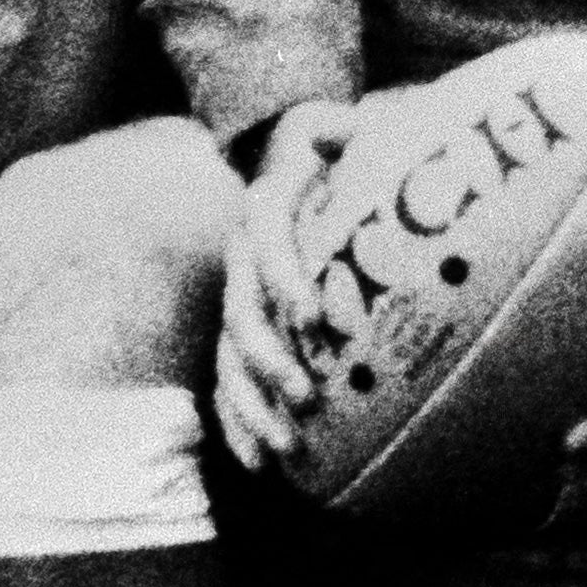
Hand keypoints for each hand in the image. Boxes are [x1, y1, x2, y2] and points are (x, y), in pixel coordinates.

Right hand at [213, 97, 372, 463]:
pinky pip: (229, 382)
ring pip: (230, 359)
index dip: (284, 278)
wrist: (284, 156)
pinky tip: (262, 463)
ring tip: (287, 446)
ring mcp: (237, 298)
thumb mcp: (336, 124)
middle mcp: (241, 258)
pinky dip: (240, 422)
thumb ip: (350, 128)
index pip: (267, 243)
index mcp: (265, 208)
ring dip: (253, 405)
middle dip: (269, 360)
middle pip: (241, 314)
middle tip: (306, 396)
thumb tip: (357, 126)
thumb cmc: (329, 145)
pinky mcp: (241, 332)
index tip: (314, 316)